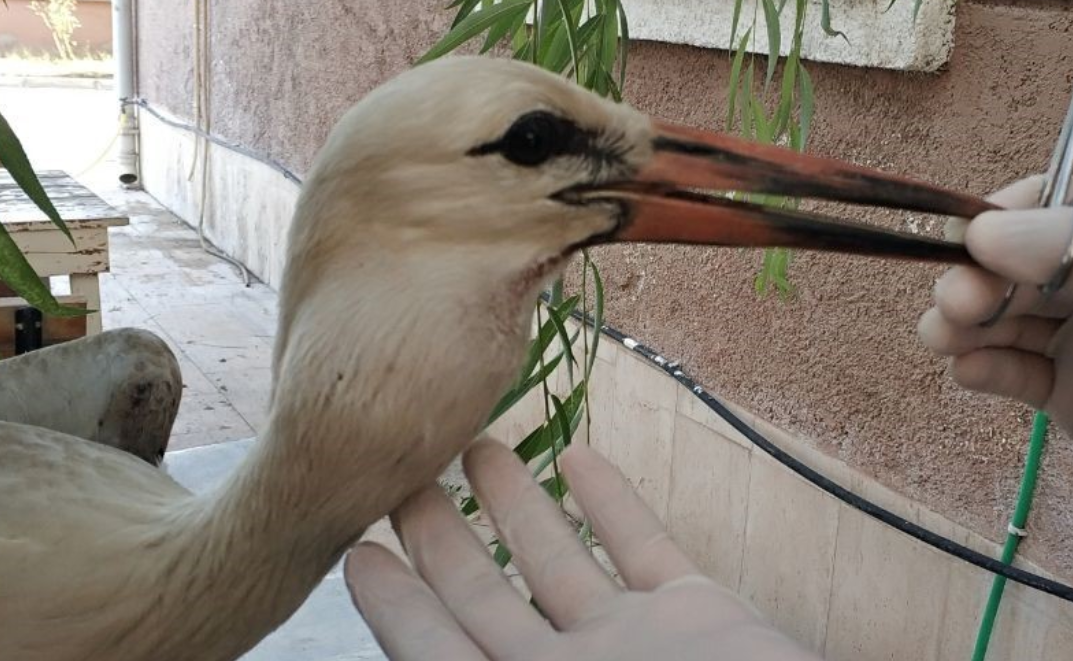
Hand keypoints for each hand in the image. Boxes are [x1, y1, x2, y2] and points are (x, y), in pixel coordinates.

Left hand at [344, 438, 817, 660]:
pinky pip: (645, 548)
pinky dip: (612, 502)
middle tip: (403, 478)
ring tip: (478, 448)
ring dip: (517, 506)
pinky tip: (579, 457)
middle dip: (441, 540)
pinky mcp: (699, 616)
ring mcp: (636, 645)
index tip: (356, 551)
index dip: (396, 607)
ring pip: (560, 563)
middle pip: (486, 602)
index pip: (440, 655)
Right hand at [918, 175, 1072, 622]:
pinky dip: (982, 366)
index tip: (967, 246)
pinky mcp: (1068, 393)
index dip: (1005, 220)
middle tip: (952, 307)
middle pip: (1018, 261)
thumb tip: (986, 230)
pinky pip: (1010, 368)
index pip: (1055, 204)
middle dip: (978, 279)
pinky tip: (969, 374)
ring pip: (1005, 314)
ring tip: (944, 342)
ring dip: (967, 323)